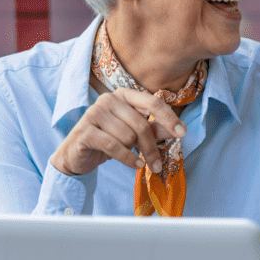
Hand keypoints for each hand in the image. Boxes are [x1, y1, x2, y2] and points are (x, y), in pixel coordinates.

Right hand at [50, 88, 184, 176]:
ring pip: (128, 136)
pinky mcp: (85, 131)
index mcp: (123, 95)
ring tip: (133, 158)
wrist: (77, 154)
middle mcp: (108, 100)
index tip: (182, 133)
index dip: (169, 118)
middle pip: (141, 124)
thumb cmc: (109, 140)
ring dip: (134, 152)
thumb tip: (177, 131)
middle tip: (158, 164)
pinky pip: (114, 146)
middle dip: (152, 147)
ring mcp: (94, 113)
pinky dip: (128, 158)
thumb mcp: (135, 135)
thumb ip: (155, 130)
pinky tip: (135, 164)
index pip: (152, 102)